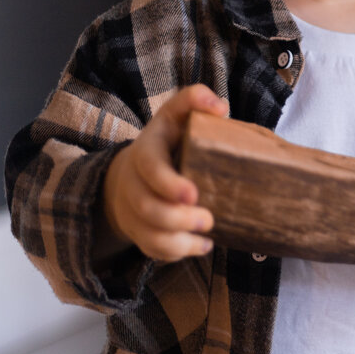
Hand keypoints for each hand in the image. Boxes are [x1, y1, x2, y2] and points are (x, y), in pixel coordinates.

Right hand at [96, 85, 226, 262]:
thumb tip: (220, 107)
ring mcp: (134, 210)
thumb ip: (194, 100)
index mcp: (146, 151)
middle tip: (208, 218)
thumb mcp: (176, 114)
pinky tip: (203, 246)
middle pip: (147, 208)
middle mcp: (134, 183)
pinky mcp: (140, 230)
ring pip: (148, 235)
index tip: (193, 194)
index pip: (149, 167)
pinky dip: (178, 253)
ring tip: (207, 235)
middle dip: (177, 218)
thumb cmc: (168, 139)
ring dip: (178, 240)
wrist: (135, 170)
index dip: (168, 183)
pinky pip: (153, 250)